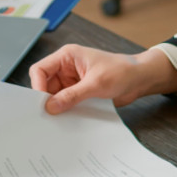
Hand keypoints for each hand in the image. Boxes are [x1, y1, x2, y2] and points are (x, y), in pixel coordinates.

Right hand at [28, 45, 176, 113]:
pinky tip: (69, 119)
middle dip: (46, 99)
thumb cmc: (122, 72)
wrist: (140, 80)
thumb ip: (72, 95)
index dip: (37, 86)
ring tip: (59, 119)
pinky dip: (67, 111)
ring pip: (55, 96)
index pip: (40, 70)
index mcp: (67, 57)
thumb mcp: (96, 84)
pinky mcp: (80, 93)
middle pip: (45, 85)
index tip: (42, 103)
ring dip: (57, 107)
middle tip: (48, 116)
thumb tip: (51, 106)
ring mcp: (73, 81)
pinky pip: (67, 103)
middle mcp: (66, 68)